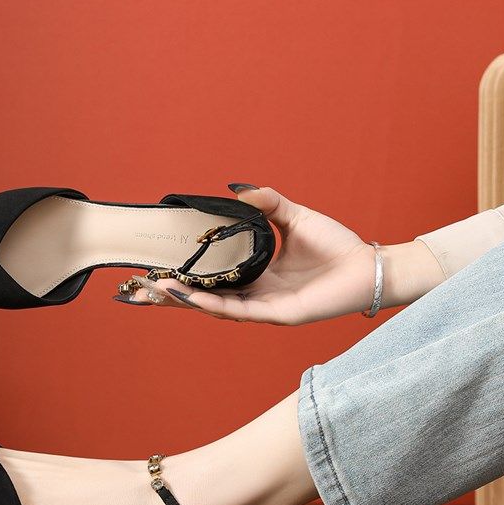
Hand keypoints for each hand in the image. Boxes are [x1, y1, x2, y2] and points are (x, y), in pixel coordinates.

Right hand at [125, 187, 441, 324]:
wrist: (367, 265)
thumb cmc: (335, 245)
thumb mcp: (293, 217)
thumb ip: (266, 203)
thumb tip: (236, 188)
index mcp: (253, 278)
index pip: (208, 281)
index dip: (180, 279)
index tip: (152, 271)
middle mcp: (253, 297)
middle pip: (202, 300)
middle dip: (168, 299)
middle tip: (136, 292)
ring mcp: (263, 310)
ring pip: (214, 309)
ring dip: (183, 301)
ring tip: (156, 290)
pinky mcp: (277, 316)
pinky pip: (239, 311)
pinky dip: (212, 304)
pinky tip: (191, 297)